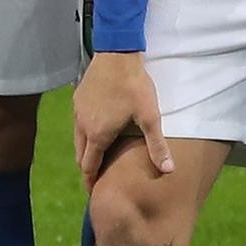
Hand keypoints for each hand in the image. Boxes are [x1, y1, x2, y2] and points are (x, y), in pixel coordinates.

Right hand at [72, 50, 175, 184]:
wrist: (117, 54)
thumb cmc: (135, 86)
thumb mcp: (150, 117)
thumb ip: (157, 146)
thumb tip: (168, 170)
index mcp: (98, 135)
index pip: (89, 167)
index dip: (91, 181)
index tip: (94, 191)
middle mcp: (82, 126)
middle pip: (80, 156)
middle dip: (87, 169)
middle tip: (96, 178)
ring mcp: (77, 112)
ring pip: (77, 139)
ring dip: (86, 150)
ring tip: (97, 156)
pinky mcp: (77, 99)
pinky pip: (78, 123)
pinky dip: (85, 133)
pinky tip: (97, 128)